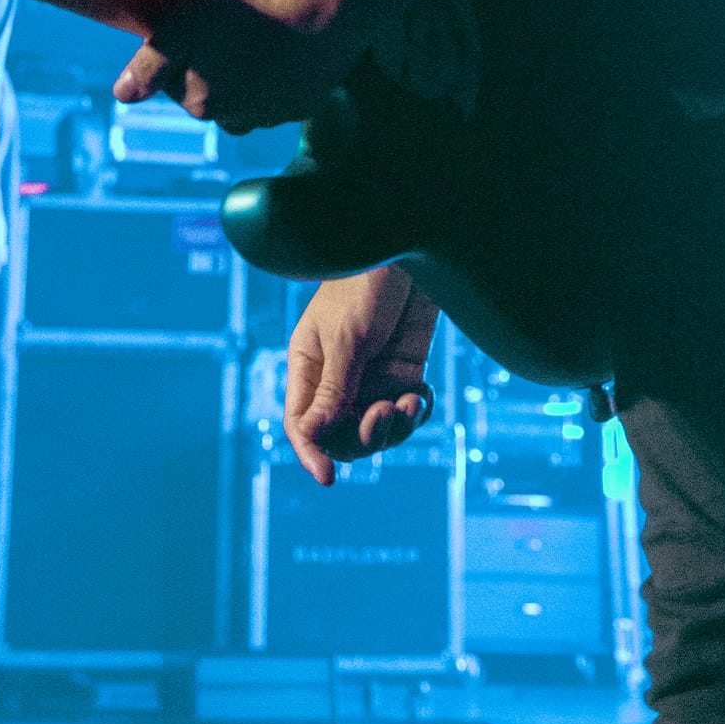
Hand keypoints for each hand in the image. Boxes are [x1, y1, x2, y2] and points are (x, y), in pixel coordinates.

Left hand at [112, 0, 363, 133]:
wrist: (326, 2)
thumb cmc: (251, 6)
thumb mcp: (185, 24)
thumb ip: (150, 64)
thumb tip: (121, 95)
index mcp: (202, 103)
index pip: (177, 83)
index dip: (184, 49)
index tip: (199, 21)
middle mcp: (239, 120)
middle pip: (213, 91)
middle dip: (215, 63)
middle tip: (228, 21)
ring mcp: (277, 114)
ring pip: (249, 95)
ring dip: (248, 71)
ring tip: (259, 29)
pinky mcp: (309, 101)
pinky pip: (285, 90)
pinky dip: (282, 71)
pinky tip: (287, 39)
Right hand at [285, 266, 440, 485]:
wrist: (412, 247)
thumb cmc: (367, 281)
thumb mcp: (348, 336)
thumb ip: (335, 387)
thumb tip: (312, 436)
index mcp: (310, 364)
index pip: (302, 423)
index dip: (311, 452)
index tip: (328, 476)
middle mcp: (339, 377)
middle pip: (343, 434)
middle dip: (364, 436)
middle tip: (385, 413)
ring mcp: (374, 375)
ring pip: (379, 429)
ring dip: (395, 427)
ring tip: (410, 403)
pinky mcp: (405, 369)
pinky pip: (407, 411)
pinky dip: (416, 412)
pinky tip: (422, 394)